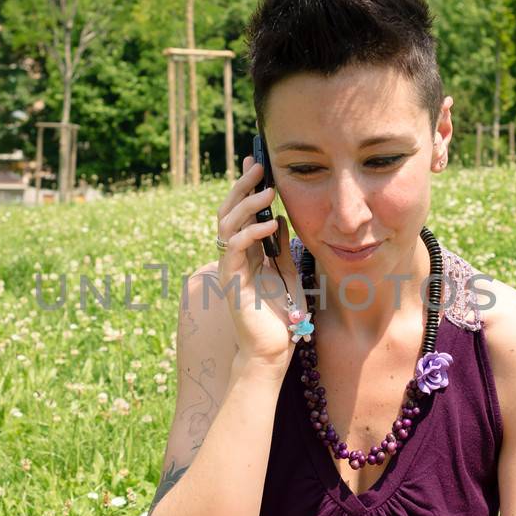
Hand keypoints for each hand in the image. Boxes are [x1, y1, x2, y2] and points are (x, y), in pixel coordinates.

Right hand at [213, 153, 307, 369]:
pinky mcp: (231, 281)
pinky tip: (271, 223)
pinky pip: (234, 248)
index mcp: (248, 253)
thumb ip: (282, 248)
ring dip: (246, 204)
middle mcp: (235, 257)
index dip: (246, 188)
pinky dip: (250, 232)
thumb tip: (282, 219)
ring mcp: (230, 268)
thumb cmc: (282, 318)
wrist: (273, 352)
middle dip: (242, 187)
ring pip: (227, 225)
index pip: (242, 212)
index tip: (256, 163)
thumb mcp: (288, 274)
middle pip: (229, 212)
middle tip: (257, 167)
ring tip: (268, 191)